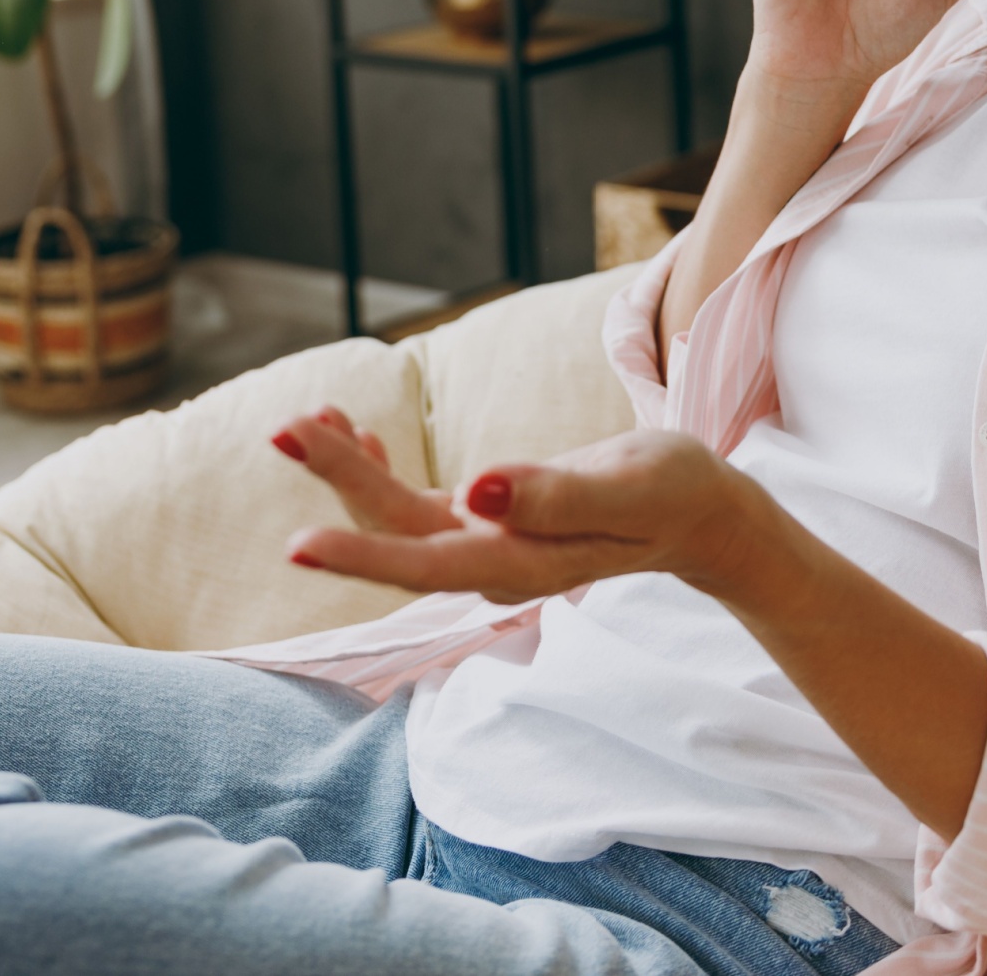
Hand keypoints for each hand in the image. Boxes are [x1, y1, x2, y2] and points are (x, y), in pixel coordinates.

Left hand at [275, 423, 775, 607]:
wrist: (700, 516)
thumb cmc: (673, 492)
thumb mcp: (627, 485)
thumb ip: (553, 494)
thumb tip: (476, 491)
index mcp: (522, 563)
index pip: (426, 561)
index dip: (359, 555)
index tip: (296, 544)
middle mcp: (492, 565)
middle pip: (396, 531)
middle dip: (338, 481)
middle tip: (285, 426)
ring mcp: (485, 548)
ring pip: (397, 518)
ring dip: (349, 472)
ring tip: (304, 421)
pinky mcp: (487, 525)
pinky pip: (414, 506)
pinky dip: (379, 468)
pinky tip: (355, 434)